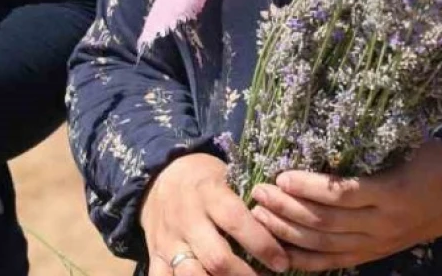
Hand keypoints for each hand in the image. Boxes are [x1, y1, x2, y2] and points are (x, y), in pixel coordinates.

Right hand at [138, 153, 291, 275]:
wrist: (161, 176)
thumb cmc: (206, 180)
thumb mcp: (228, 178)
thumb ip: (249, 203)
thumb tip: (286, 228)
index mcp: (208, 193)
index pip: (236, 220)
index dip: (262, 244)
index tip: (282, 262)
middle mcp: (186, 218)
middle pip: (216, 258)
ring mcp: (168, 239)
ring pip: (189, 274)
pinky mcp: (155, 254)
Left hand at [249, 138, 441, 271]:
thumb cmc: (428, 160)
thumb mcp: (409, 142)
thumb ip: (373, 137)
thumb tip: (328, 111)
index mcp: (392, 192)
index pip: (343, 193)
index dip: (309, 187)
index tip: (282, 174)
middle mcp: (383, 223)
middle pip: (326, 221)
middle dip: (288, 208)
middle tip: (258, 192)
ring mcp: (376, 243)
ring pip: (325, 243)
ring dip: (288, 231)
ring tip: (259, 215)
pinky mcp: (371, 255)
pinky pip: (333, 262)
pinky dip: (305, 260)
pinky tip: (279, 252)